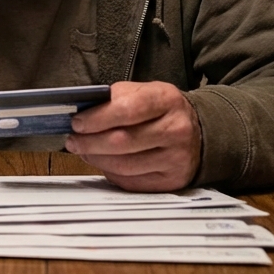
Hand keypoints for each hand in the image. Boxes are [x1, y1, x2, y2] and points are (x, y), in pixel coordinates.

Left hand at [63, 81, 200, 191]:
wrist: (200, 132)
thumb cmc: (162, 110)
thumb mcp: (145, 91)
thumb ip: (116, 97)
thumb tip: (82, 112)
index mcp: (167, 100)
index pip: (126, 109)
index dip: (97, 118)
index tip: (77, 123)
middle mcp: (176, 130)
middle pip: (122, 141)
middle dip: (90, 142)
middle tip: (73, 141)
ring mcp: (176, 158)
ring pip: (124, 165)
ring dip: (96, 159)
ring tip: (84, 151)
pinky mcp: (172, 181)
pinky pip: (132, 182)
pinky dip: (112, 173)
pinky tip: (104, 163)